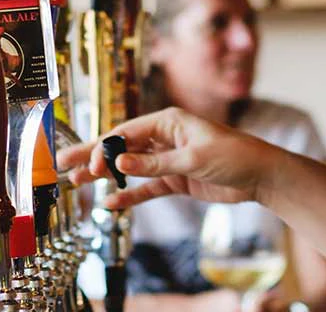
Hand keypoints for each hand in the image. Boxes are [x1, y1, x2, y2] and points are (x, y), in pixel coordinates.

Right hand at [56, 107, 284, 208]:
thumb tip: (121, 162)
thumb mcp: (194, 159)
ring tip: (77, 183)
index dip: (105, 148)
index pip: (127, 132)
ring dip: (106, 176)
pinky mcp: (175, 179)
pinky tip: (110, 203)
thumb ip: (156, 163)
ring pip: (130, 167)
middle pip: (122, 147)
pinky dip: (130, 196)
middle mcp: (165, 137)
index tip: (90, 163)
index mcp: (168, 121)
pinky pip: (146, 187)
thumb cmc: (234, 155)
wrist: (261, 176)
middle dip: (93, 156)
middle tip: (63, 164)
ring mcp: (168, 159)